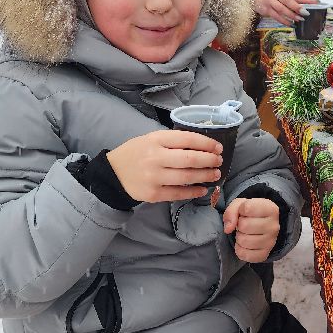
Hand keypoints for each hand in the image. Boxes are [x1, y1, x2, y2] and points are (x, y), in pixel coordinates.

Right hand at [106, 130, 221, 203]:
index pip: (187, 139)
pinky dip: (193, 191)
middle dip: (210, 160)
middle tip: (219, 161)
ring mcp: (154, 177)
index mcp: (156, 140)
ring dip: (205, 176)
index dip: (207, 143)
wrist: (113, 172)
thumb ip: (173, 141)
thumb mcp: (151, 139)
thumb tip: (202, 145)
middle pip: (190, 159)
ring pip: (187, 177)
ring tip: (215, 174)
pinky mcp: (153, 194)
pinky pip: (178, 193)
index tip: (218, 147)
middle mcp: (155, 157)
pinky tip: (202, 189)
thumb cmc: (137, 152)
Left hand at [222, 196, 279, 261]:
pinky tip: (245, 244)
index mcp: (271, 209)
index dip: (240, 210)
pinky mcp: (264, 255)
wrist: (263, 226)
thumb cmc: (251, 213)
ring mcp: (270, 242)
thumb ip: (231, 211)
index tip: (245, 212)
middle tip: (244, 224)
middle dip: (239, 225)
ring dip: (239, 237)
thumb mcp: (241, 205)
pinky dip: (239, 249)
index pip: (247, 208)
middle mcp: (273, 226)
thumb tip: (228, 229)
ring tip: (245, 233)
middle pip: (244, 225)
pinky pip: (243, 254)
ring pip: (243, 240)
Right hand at [254, 0, 316, 24]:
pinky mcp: (266, 10)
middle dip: (296, 7)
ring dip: (291, 15)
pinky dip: (285, 21)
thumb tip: (313, 2)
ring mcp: (269, 1)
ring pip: (281, 9)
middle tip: (306, 12)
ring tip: (300, 19)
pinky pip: (276, 17)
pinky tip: (292, 24)